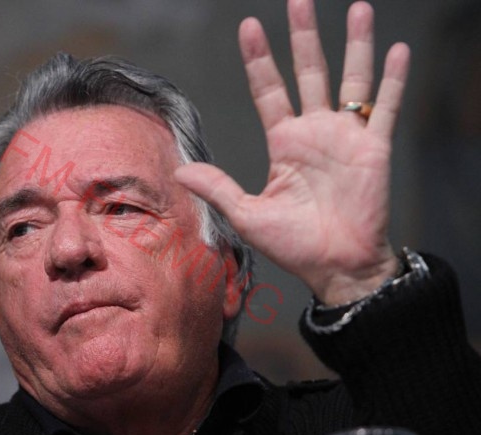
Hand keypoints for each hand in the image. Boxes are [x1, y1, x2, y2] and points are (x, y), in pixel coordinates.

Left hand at [174, 0, 409, 304]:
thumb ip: (218, 187)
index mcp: (284, 143)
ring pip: (351, 80)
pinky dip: (393, 81)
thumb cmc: (294, 245)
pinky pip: (386, 108)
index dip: (259, 60)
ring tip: (359, 9)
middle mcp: (314, 132)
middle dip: (304, 37)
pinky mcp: (374, 149)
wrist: (336, 267)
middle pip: (309, 73)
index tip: (249, 28)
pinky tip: (397, 50)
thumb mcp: (247, 215)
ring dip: (355, 45)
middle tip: (298, 1)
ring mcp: (346, 137)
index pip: (269, 90)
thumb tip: (178, 169)